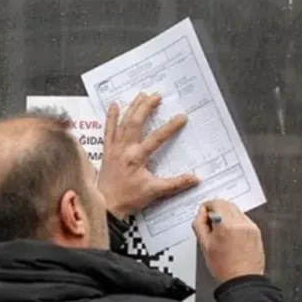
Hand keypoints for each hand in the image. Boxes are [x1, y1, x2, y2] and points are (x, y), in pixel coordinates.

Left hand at [98, 93, 198, 218]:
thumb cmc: (128, 199)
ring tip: (141, 95)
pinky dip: (110, 117)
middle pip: (135, 123)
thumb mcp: (155, 192)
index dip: (170, 127)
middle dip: (146, 108)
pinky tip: (113, 105)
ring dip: (132, 108)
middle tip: (157, 95)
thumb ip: (176, 184)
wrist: (105, 206)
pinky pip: (108, 131)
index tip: (182, 117)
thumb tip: (196, 178)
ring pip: (122, 123)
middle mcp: (124, 150)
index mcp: (137, 158)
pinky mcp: (107, 151)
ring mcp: (114, 149)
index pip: (156, 138)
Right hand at [192, 199, 264, 283]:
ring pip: (236, 211)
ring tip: (220, 231)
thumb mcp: (204, 245)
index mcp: (226, 225)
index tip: (203, 212)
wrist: (241, 279)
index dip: (207, 206)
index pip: (216, 203)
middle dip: (217, 209)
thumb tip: (200, 214)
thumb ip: (199, 225)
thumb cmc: (224, 267)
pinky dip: (235, 222)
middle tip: (209, 220)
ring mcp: (250, 227)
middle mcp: (241, 224)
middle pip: (227, 204)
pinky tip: (230, 235)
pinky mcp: (256, 232)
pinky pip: (243, 220)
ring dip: (226, 215)